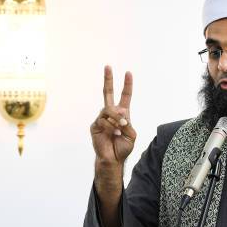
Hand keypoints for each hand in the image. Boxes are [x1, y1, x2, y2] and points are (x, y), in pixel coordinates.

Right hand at [90, 66, 136, 183]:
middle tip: (108, 66)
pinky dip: (111, 126)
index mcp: (122, 114)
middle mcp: (111, 114)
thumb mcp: (131, 134)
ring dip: (117, 118)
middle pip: (107, 93)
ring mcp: (102, 118)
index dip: (127, 85)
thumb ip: (127, 122)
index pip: (125, 96)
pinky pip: (103, 120)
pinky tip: (115, 134)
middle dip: (108, 79)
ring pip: (109, 109)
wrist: (113, 159)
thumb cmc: (123, 148)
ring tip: (121, 128)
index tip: (128, 73)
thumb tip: (119, 113)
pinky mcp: (95, 126)